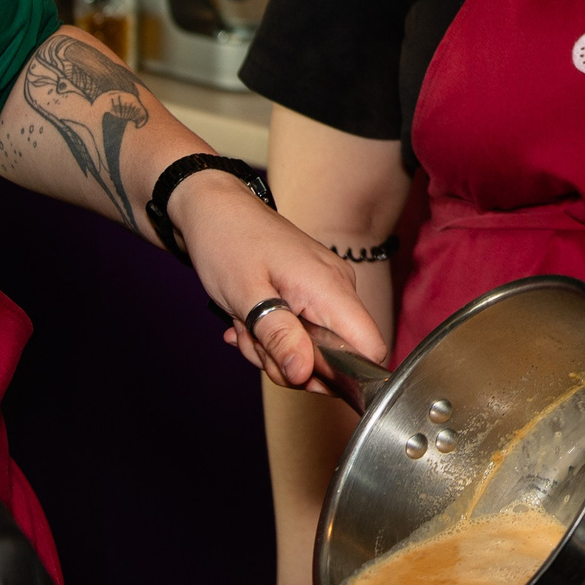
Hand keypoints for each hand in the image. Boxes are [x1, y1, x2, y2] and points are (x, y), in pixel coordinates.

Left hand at [171, 173, 385, 391]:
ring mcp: (326, 289)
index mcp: (330, 288)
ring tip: (245, 324)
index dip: (342, 375)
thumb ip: (279, 337)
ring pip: (313, 348)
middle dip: (289, 363)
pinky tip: (248, 321)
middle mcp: (338, 288)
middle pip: (337, 358)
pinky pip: (302, 332)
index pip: (371, 348)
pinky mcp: (312, 292)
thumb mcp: (246, 297)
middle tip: (253, 340)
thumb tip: (304, 374)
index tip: (296, 372)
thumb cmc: (227, 243)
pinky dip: (273, 336)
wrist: (213, 209)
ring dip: (273, 349)